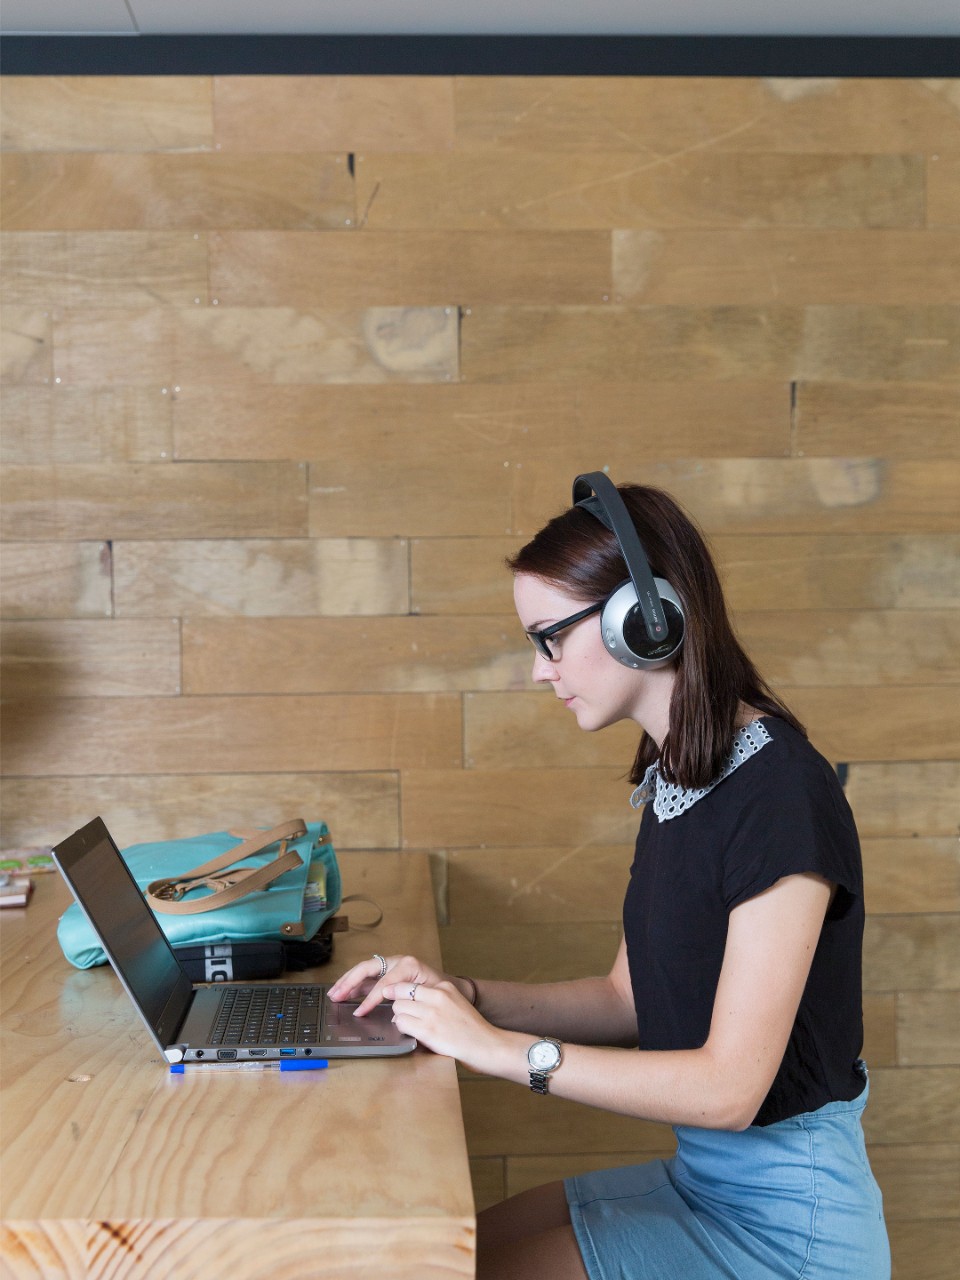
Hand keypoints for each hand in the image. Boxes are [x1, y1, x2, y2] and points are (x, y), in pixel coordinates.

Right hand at [328, 954, 447, 1016]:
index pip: (383, 982)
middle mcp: (396, 961)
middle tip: (336, 995)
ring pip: (364, 970)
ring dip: (348, 981)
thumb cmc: (440, 989)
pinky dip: (355, 984)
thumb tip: (392, 1005)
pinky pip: (368, 976)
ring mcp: (390, 965)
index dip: (370, 998)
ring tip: (334, 993)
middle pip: (367, 968)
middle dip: (350, 982)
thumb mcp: (430, 993)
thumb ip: (411, 996)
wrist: (448, 986)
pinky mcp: (388, 972)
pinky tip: (346, 993)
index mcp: (407, 965)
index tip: (360, 1012)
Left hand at [386, 978, 515, 1076]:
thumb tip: (413, 1001)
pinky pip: (401, 1023)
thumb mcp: (457, 1002)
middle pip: (400, 993)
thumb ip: (438, 998)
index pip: (410, 983)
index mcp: (445, 987)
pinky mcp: (427, 1030)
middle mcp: (437, 996)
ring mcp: (431, 1012)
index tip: (397, 998)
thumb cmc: (472, 1029)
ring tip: (410, 1025)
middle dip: (398, 1005)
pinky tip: (412, 1033)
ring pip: (397, 1008)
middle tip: (404, 1014)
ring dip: (399, 1018)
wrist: (487, 1045)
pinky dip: (402, 1029)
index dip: (399, 992)